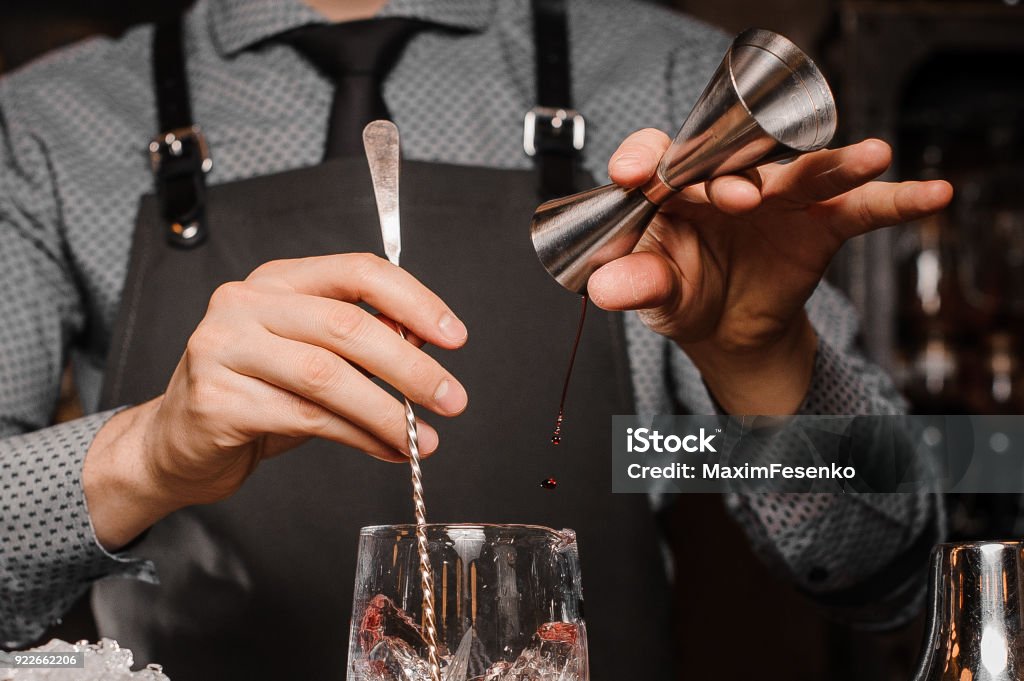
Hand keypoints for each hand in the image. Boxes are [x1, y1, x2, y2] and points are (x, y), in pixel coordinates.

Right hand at [84, 254, 468, 548]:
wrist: (175, 443)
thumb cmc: (252, 394)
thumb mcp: (311, 356)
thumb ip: (360, 343)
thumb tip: (425, 345)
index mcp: (276, 281)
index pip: (357, 272)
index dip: (414, 301)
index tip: (454, 337)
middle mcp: (245, 304)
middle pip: (346, 326)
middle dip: (410, 366)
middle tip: (451, 399)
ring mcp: (223, 349)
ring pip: (328, 377)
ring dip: (387, 412)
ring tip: (423, 439)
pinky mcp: (216, 400)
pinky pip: (306, 419)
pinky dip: (358, 437)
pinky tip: (386, 450)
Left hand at [588, 129, 952, 413]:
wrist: (725, 329)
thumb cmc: (682, 294)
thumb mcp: (654, 294)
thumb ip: (634, 283)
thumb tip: (603, 289)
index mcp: (674, 188)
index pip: (657, 157)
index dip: (647, 159)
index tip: (636, 175)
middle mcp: (727, 179)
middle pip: (735, 158)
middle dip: (738, 175)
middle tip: (739, 198)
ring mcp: (778, 197)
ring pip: (806, 170)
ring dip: (834, 164)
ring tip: (869, 155)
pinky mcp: (819, 222)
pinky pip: (862, 208)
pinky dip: (897, 200)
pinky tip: (932, 194)